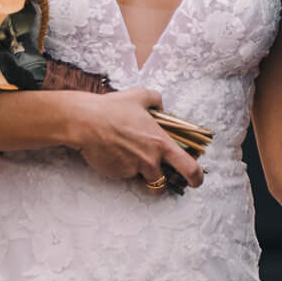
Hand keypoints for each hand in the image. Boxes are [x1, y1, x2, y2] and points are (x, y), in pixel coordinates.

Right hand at [67, 87, 203, 188]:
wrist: (85, 122)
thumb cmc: (113, 108)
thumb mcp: (138, 96)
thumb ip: (155, 99)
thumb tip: (161, 105)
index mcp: (161, 143)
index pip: (188, 167)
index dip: (195, 177)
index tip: (196, 180)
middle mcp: (149, 160)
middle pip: (163, 183)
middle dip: (164, 185)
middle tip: (163, 181)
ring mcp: (132, 169)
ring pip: (141, 179)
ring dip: (140, 174)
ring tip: (130, 157)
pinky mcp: (116, 174)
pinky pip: (124, 174)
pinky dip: (122, 167)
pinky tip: (113, 152)